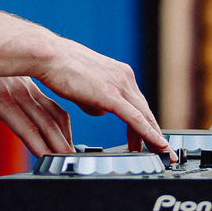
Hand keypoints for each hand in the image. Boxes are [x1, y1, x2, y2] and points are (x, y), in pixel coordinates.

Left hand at [0, 74, 73, 158]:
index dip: (37, 144)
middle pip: (44, 122)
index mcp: (1, 98)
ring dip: (64, 133)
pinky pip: (54, 105)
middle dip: (57, 144)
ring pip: (54, 113)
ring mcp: (30, 88)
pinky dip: (63, 121)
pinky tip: (66, 134)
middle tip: (67, 162)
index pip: (24, 126)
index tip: (47, 159)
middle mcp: (20, 92)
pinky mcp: (35, 86)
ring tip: (70, 152)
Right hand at [33, 38, 169, 154]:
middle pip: (145, 111)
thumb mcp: (85, 86)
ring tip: (160, 154)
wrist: (50, 56)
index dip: (147, 122)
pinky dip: (149, 133)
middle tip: (161, 151)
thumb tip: (101, 110)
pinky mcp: (112, 95)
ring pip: (145, 116)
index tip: (150, 138)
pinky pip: (136, 119)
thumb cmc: (61, 69)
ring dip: (154, 137)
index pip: (138, 103)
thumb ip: (96, 98)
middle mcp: (125, 77)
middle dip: (155, 133)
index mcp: (119, 73)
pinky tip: (157, 144)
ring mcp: (120, 84)